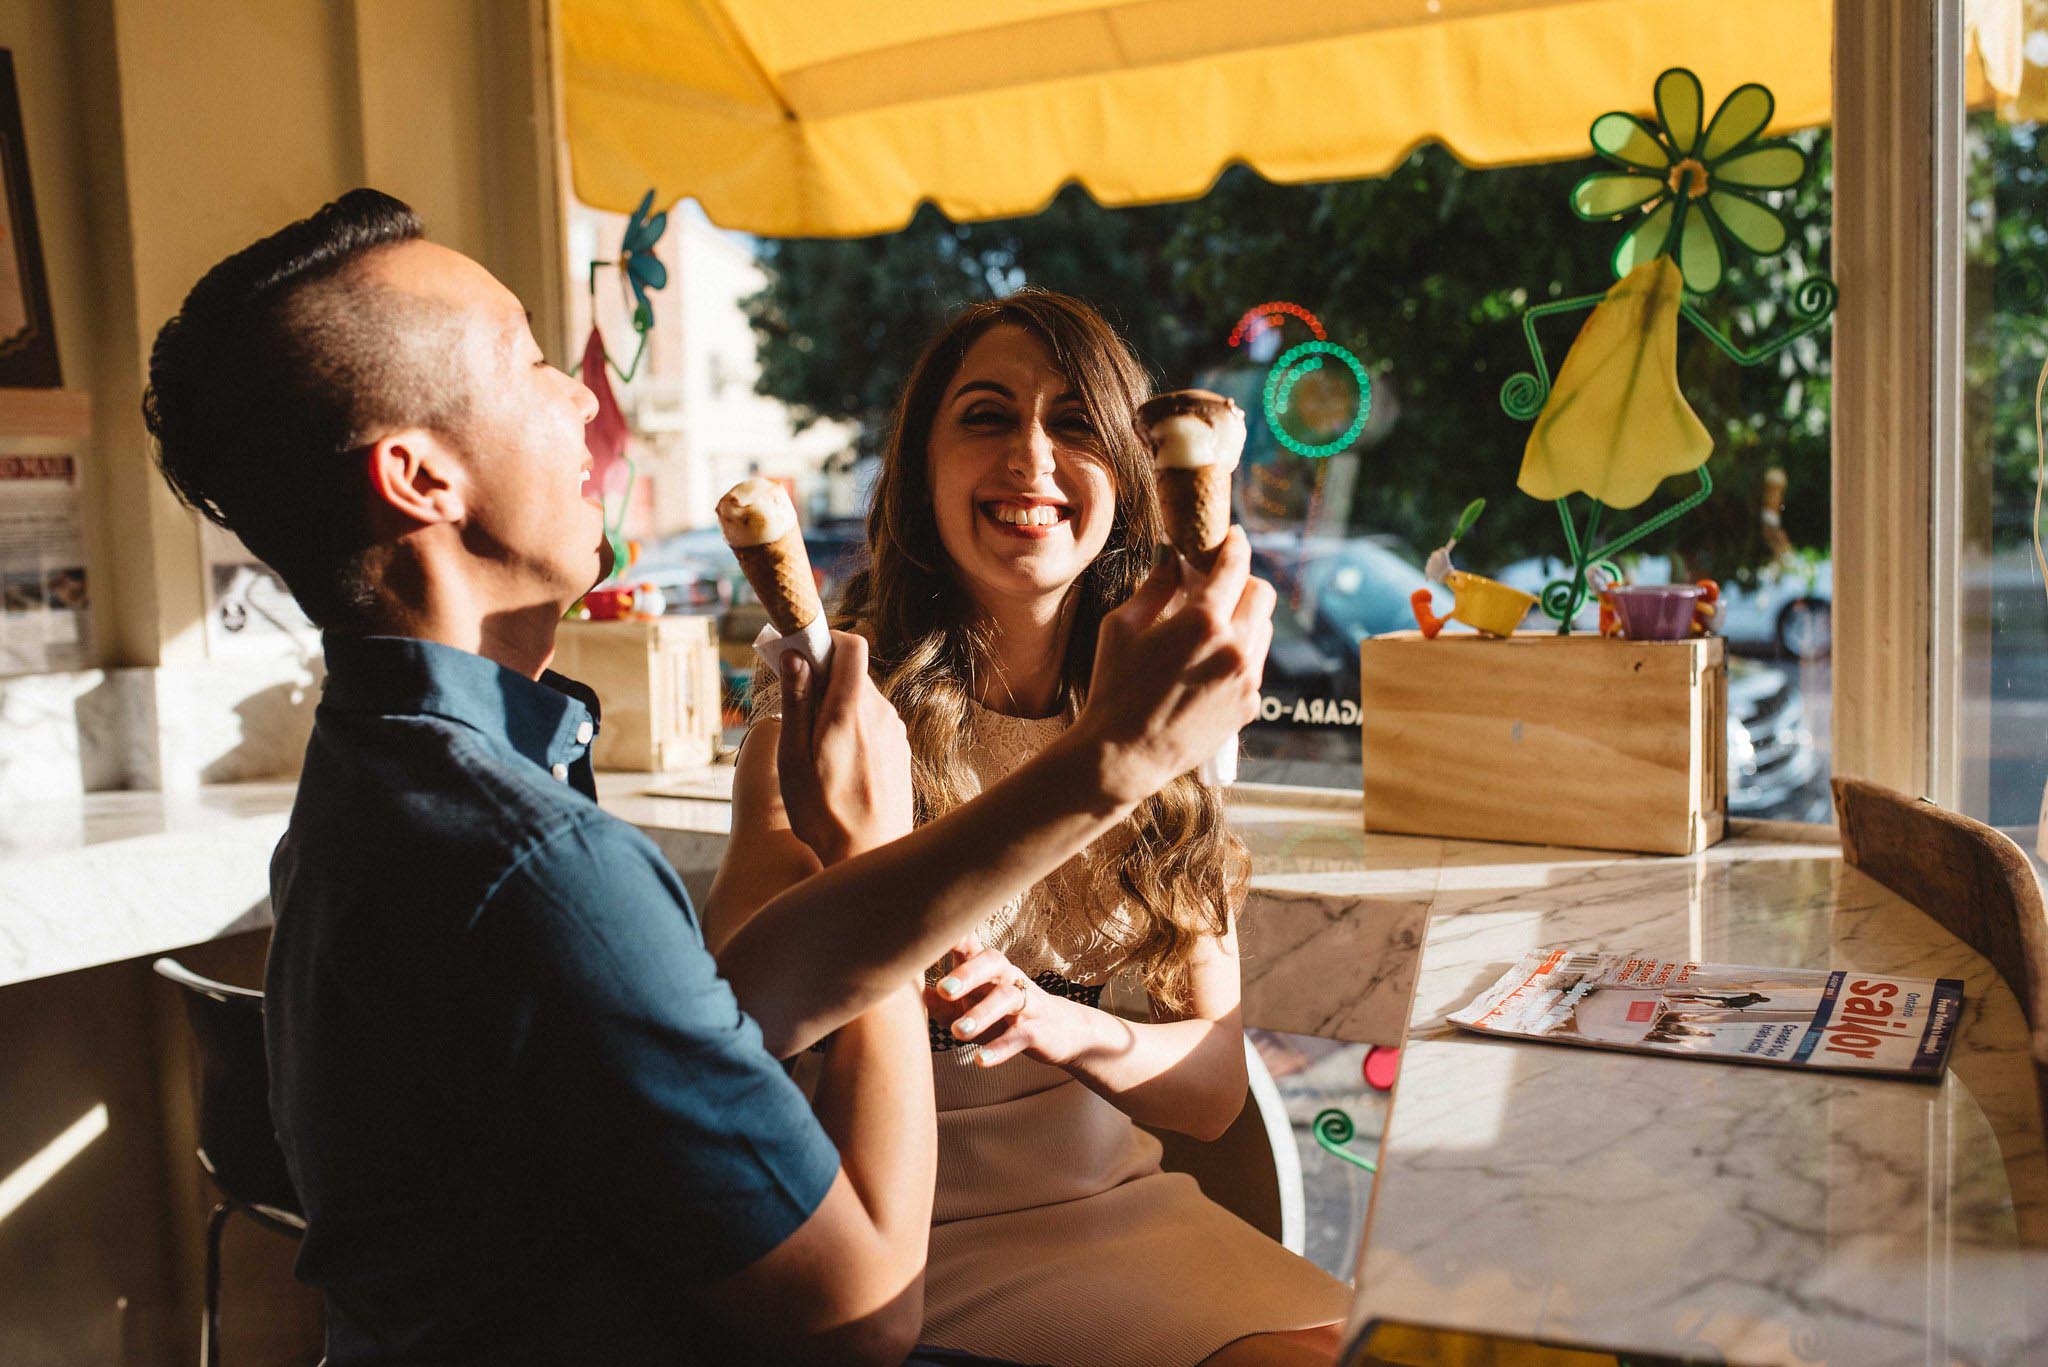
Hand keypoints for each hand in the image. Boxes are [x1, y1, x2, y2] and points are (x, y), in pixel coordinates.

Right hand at [776, 632, 912, 864]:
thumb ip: (797, 700)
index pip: (851, 644)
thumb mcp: (792, 756)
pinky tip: (838, 765)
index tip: (800, 655)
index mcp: (852, 708)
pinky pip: (873, 724)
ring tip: (815, 749)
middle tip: (796, 706)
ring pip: (862, 700)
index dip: (825, 640)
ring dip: (837, 708)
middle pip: (853, 673)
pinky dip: (853, 729)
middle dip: (823, 679)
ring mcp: (895, 733)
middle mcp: (881, 713)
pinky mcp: (900, 752)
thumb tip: (794, 655)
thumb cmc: (822, 811)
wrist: (867, 855)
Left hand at [924, 933, 1091, 1068]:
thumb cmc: (1002, 1013)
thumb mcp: (970, 1005)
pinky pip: (1019, 1036)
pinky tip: (980, 1060)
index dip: (954, 934)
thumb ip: (940, 1001)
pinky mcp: (1036, 1029)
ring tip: (958, 1032)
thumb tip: (904, 992)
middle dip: (968, 974)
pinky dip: (1000, 1048)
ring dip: (982, 1014)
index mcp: (985, 967)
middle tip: (944, 989)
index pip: (969, 943)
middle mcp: (1006, 976)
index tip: (930, 929)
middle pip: (992, 962)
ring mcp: (1024, 1002)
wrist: (1058, 1031)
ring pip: (1007, 999)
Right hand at [1066, 527, 1274, 803]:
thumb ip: (1154, 586)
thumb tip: (1173, 559)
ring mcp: (1247, 680)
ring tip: (1209, 630)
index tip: (1232, 537)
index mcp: (1203, 621)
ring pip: (1263, 630)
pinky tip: (1206, 667)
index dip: (1235, 545)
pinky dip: (1238, 657)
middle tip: (1219, 586)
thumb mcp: (1120, 627)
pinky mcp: (1249, 706)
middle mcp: (1235, 647)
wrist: (1124, 755)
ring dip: (1243, 619)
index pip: (1235, 566)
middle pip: (1263, 594)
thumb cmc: (1114, 688)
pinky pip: (1254, 667)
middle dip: (1244, 581)